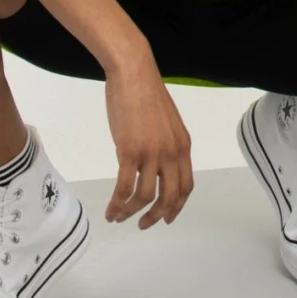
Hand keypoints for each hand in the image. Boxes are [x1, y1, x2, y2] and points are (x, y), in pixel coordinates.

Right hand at [103, 48, 193, 228]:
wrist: (133, 73)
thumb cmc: (145, 93)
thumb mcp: (164, 123)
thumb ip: (163, 145)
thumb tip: (149, 165)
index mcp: (183, 145)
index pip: (186, 185)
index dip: (177, 206)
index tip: (166, 218)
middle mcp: (172, 152)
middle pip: (170, 197)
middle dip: (156, 216)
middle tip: (143, 225)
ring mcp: (152, 153)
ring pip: (145, 197)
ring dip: (131, 212)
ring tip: (119, 216)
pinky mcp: (130, 151)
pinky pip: (125, 188)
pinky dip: (117, 204)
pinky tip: (110, 209)